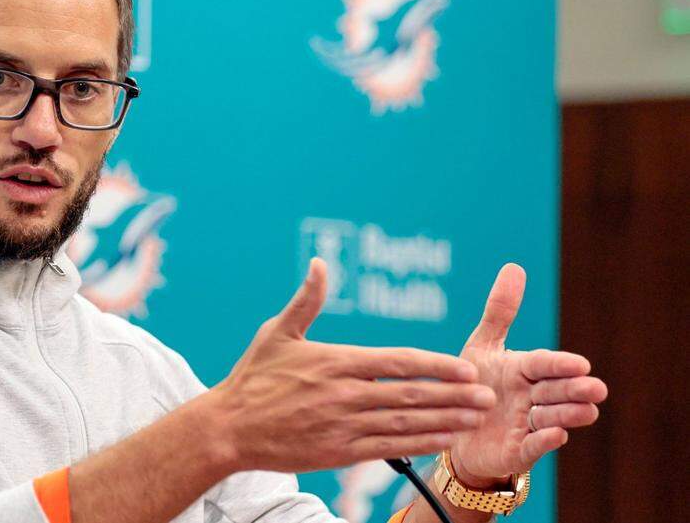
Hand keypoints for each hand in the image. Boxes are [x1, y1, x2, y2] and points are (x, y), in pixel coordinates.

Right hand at [209, 258, 497, 474]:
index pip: (396, 362)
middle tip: (488, 394)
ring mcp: (343, 425)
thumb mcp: (276, 332)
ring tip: (476, 416)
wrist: (228, 428)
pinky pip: (388, 448)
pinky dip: (419, 444)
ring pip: (405, 423)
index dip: (435, 365)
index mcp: (334, 361)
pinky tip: (443, 439)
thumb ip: (306, 299)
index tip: (465, 367)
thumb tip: (320, 263)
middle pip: (410, 394)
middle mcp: (344, 394)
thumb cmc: (252, 377)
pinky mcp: (338, 453)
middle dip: (454, 394)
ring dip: (445, 419)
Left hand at [450, 264, 607, 487]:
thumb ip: (500, 311)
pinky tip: (556, 435)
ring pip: (552, 418)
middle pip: (554, 391)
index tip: (580, 363)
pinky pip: (533, 446)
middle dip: (573, 390)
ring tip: (586, 410)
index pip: (543, 364)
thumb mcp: (483, 346)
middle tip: (595, 387)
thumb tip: (514, 266)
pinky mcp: (517, 450)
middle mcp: (530, 397)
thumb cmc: (474, 383)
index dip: (559, 365)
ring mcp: (527, 424)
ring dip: (568, 414)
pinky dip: (544, 441)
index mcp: (523, 370)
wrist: (457, 428)